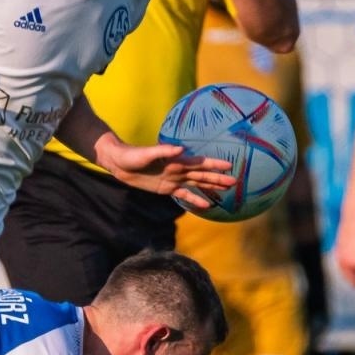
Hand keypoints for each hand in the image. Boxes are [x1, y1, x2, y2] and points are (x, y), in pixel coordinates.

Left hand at [98, 140, 234, 210]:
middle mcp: (178, 170)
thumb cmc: (132, 155)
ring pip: (197, 183)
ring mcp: (174, 179)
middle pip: (202, 174)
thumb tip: (181, 149)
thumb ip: (163, 151)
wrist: (120, 163)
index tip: (229, 165)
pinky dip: (195, 200)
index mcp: (176, 161)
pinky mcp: (167, 188)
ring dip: (211, 187)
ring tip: (226, 191)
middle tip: (235, 181)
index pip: (199, 162)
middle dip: (218, 178)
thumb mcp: (147, 154)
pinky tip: (206, 205)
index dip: (214, 164)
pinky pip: (184, 195)